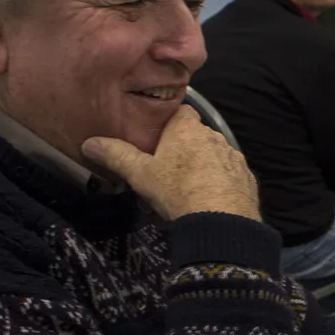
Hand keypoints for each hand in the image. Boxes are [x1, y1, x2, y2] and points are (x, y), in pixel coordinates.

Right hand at [81, 106, 258, 221]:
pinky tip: (208, 201)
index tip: (157, 140)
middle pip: (196, 136)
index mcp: (187, 129)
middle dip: (183, 150)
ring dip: (202, 168)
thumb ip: (116, 155)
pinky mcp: (246, 179)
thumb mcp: (140, 174)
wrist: (221, 222)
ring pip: (213, 157)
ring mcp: (234, 158)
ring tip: (185, 192)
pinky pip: (228, 176)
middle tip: (165, 173)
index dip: (169, 124)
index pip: (181, 112)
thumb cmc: (176, 190)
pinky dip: (219, 184)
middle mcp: (214, 137)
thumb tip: (88, 142)